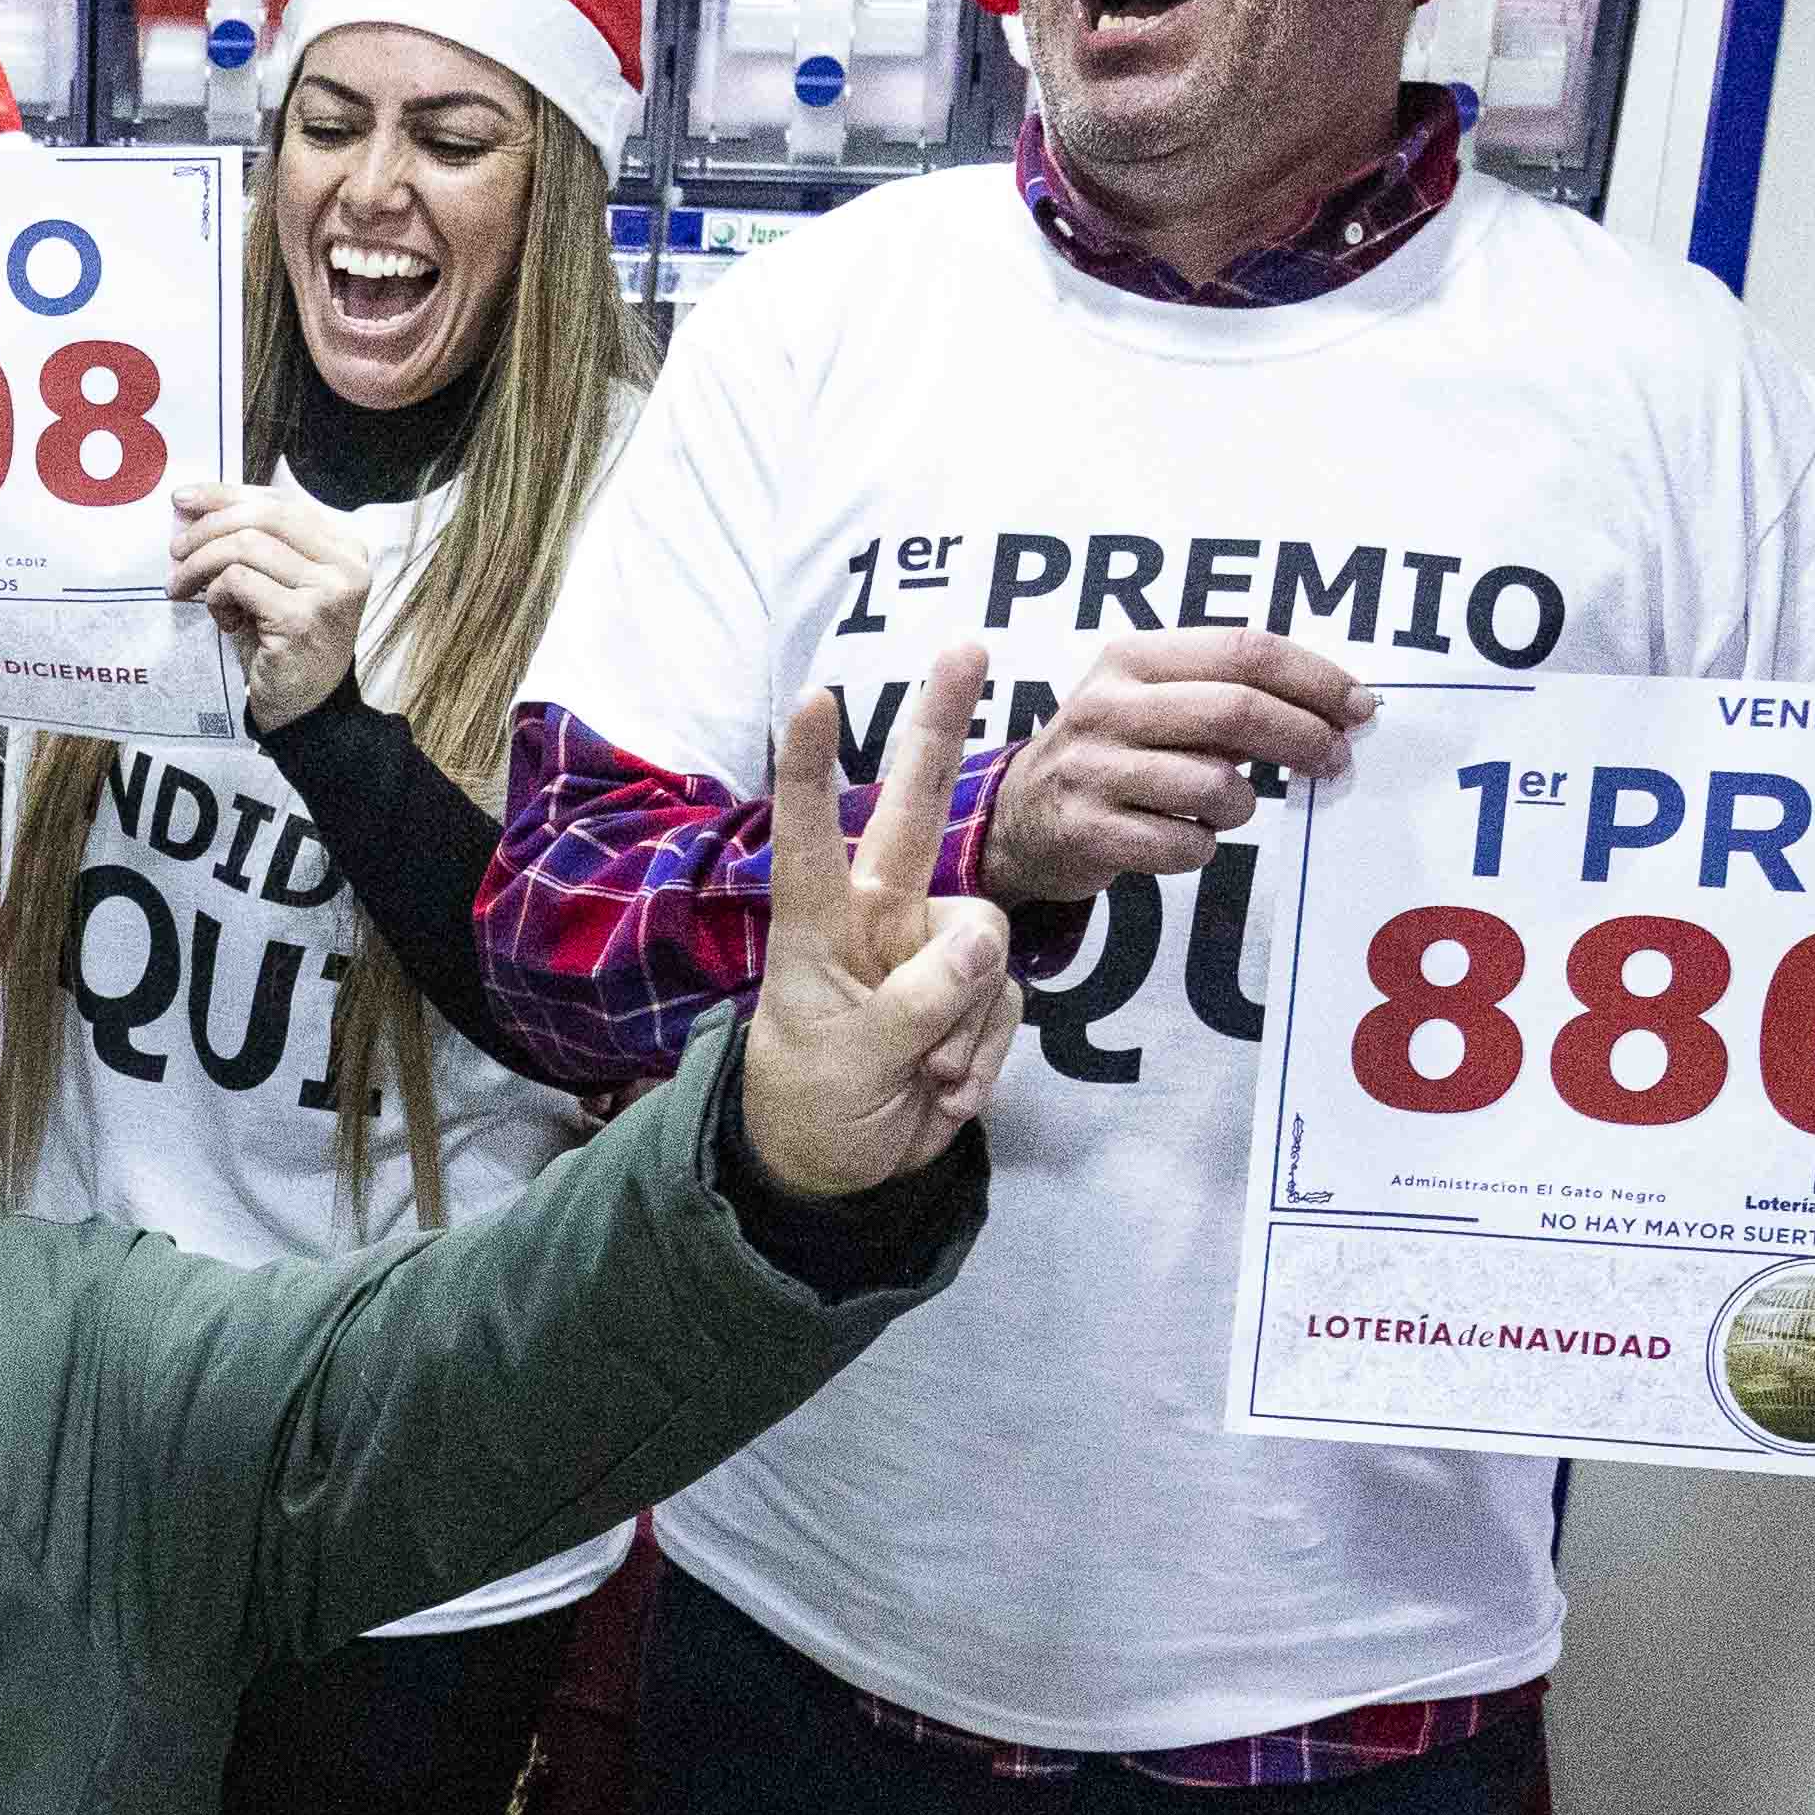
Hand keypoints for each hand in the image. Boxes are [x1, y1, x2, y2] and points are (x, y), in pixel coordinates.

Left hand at [166, 478, 377, 728]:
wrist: (304, 709)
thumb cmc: (282, 642)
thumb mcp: (273, 582)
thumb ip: (252, 541)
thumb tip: (192, 503)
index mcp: (345, 546)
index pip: (280, 500)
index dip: (227, 494)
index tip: (182, 499)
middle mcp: (347, 564)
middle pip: (263, 516)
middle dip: (208, 528)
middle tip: (175, 551)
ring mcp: (329, 592)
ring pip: (246, 546)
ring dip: (202, 565)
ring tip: (183, 588)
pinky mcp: (302, 619)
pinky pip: (238, 582)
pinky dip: (216, 596)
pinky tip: (223, 620)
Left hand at [738, 644, 1019, 1204]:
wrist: (843, 1169)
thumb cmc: (813, 1102)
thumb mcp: (851, 1061)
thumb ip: (917, 1001)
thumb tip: (986, 939)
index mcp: (818, 925)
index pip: (809, 835)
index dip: (810, 770)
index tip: (816, 699)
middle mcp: (879, 918)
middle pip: (920, 810)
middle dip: (943, 728)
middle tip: (968, 646)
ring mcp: (931, 951)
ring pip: (988, 947)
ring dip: (966, 1025)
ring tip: (922, 1077)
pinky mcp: (973, 992)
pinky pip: (1005, 1002)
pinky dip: (982, 1055)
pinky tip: (943, 1091)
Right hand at [975, 633, 1369, 898]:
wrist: (1018, 818)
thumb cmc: (1113, 753)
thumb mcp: (1153, 698)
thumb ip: (1229, 691)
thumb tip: (1336, 707)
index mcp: (1132, 658)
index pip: (1244, 650)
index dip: (1314, 678)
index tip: (1358, 707)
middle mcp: (1106, 706)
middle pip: (1236, 710)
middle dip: (1304, 737)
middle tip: (1335, 760)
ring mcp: (1092, 770)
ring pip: (1215, 785)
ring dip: (1243, 804)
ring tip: (1225, 806)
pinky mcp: (1088, 831)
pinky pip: (1185, 846)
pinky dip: (1202, 847)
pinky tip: (1183, 837)